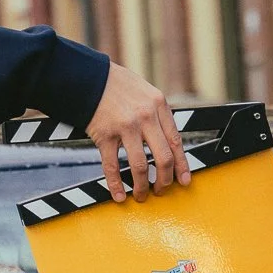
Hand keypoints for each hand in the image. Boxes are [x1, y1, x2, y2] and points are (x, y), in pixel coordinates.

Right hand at [86, 62, 189, 200]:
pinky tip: (119, 195)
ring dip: (142, 186)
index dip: (182, 165)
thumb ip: (157, 113)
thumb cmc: (117, 84)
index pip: (176, 141)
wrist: (88, 76)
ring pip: (140, 166)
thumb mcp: (145, 92)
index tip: (184, 180)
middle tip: (161, 191)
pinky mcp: (105, 135)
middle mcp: (145, 116)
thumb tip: (166, 140)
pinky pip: (112, 166)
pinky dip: (116, 185)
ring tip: (141, 196)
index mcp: (159, 105)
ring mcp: (125, 126)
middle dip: (164, 180)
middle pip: (163, 158)